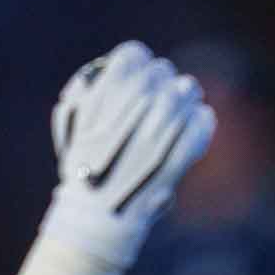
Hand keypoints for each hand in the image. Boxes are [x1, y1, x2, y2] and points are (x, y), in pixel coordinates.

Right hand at [37, 39, 216, 268]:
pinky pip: (199, 127)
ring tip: (189, 100)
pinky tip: (200, 120)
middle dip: (166, 79)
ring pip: (184, 93)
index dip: (140, 60)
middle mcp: (128, 113)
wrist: (96, 218)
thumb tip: (103, 68)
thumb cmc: (83, 171)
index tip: (143, 72)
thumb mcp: (71, 127)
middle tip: (171, 88)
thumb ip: (85, 92)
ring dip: (188, 94)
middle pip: (161, 72)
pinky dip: (203, 120)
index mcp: (101, 99)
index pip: (132, 56)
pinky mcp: (173, 163)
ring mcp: (153, 137)